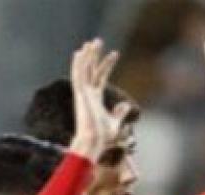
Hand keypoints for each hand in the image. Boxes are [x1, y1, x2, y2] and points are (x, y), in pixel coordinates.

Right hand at [69, 39, 127, 159]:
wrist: (95, 144)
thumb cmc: (104, 139)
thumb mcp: (116, 123)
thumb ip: (119, 113)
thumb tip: (125, 105)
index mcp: (95, 100)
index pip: (100, 77)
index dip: (107, 65)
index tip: (115, 53)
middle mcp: (87, 95)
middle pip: (90, 70)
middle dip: (94, 55)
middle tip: (98, 41)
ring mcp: (83, 94)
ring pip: (83, 70)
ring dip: (87, 55)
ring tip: (92, 42)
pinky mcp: (80, 95)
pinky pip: (78, 76)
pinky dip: (79, 64)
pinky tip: (81, 52)